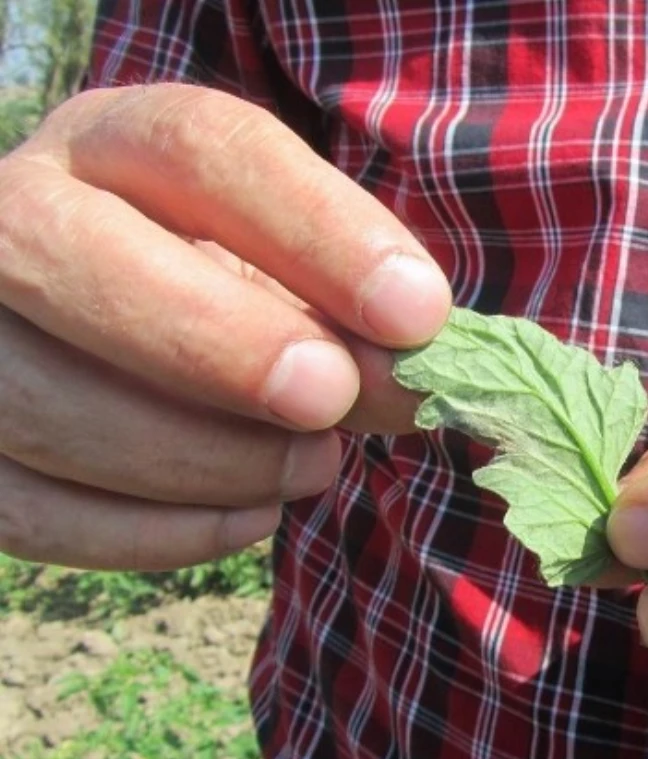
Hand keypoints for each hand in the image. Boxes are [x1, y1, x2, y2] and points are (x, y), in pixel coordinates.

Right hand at [0, 85, 450, 568]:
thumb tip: (411, 387)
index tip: (415, 312)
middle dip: (215, 340)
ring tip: (312, 467)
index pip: (200, 148)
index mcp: (117, 145)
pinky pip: (25, 508)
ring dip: (198, 457)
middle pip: (65, 252)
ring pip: (35, 399)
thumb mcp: (304, 282)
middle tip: (330, 399)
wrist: (135, 339)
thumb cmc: (243, 298)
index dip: (315, 228)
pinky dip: (150, 532)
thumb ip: (358, 324)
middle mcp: (14, 216)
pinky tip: (251, 519)